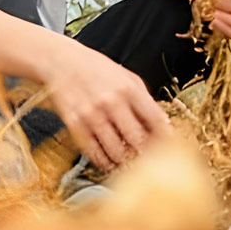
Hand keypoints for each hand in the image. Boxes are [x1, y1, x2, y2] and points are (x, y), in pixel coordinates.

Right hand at [39, 38, 169, 171]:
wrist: (60, 62)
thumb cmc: (96, 69)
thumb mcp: (127, 77)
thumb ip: (145, 100)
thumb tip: (162, 123)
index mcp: (129, 89)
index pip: (155, 120)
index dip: (165, 138)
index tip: (170, 149)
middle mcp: (111, 103)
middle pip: (137, 140)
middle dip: (147, 156)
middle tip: (153, 164)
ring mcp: (92, 115)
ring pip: (116, 151)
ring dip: (127, 163)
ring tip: (132, 167)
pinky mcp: (75, 124)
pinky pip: (94, 152)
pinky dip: (105, 163)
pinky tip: (111, 165)